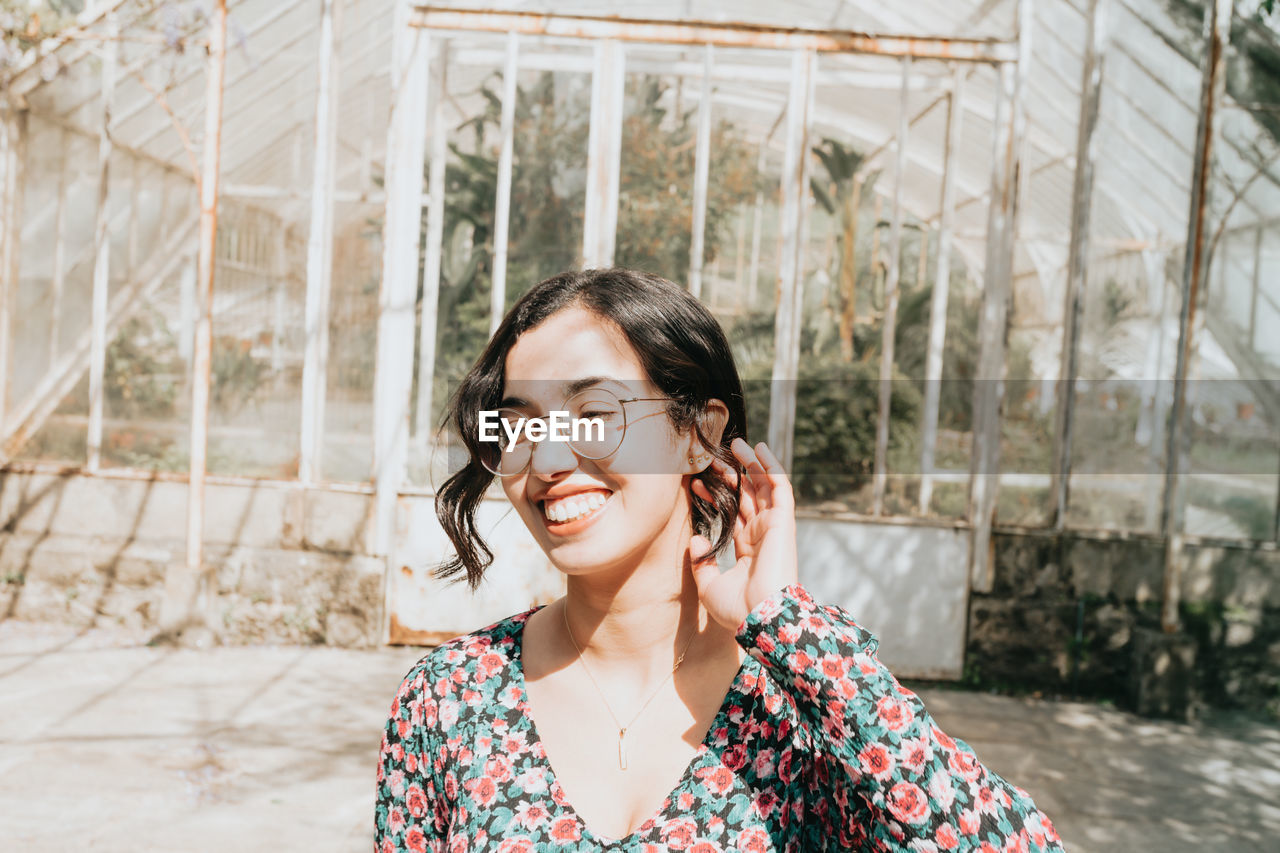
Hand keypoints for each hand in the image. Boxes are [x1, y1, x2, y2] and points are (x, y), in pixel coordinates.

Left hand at [688, 437, 799, 630]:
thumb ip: (702, 562)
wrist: (762, 617)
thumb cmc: (738, 610)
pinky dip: (771, 466)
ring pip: (764, 487)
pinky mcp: (783, 521)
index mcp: (748, 550)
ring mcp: (774, 526)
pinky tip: (759, 448)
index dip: (716, 497)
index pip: (733, 515)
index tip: (695, 484)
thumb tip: (695, 538)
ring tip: (736, 443)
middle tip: (713, 457)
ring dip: (752, 464)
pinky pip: (779, 487)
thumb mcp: (710, 587)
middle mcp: (762, 535)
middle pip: (748, 496)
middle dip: (732, 475)